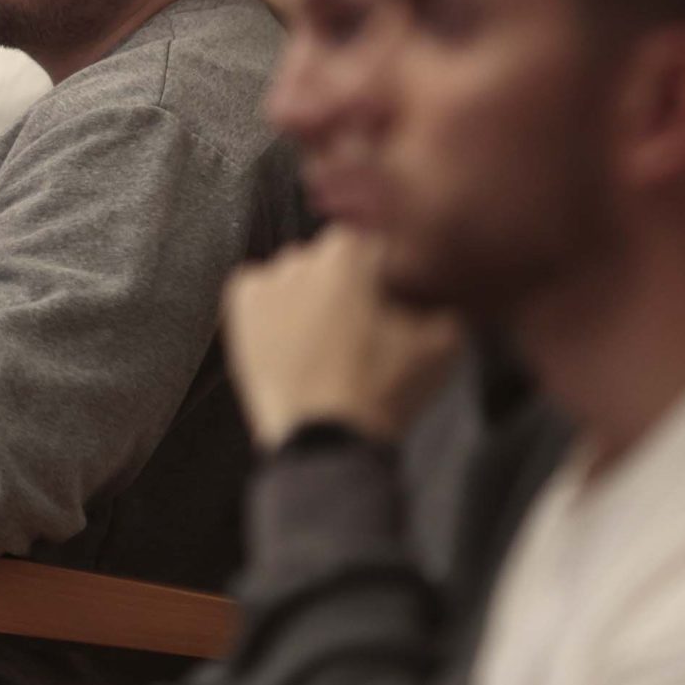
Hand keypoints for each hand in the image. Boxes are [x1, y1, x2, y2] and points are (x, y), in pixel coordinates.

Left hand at [223, 229, 462, 449]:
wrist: (324, 440)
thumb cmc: (383, 389)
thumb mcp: (442, 343)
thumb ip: (445, 298)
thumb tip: (440, 283)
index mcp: (351, 252)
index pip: (377, 244)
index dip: (388, 275)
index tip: (393, 306)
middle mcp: (303, 254)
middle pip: (334, 258)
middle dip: (349, 284)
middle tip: (362, 330)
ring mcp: (266, 279)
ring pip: (297, 275)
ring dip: (311, 296)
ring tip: (326, 343)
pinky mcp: (239, 307)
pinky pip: (259, 291)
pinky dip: (273, 308)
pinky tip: (292, 339)